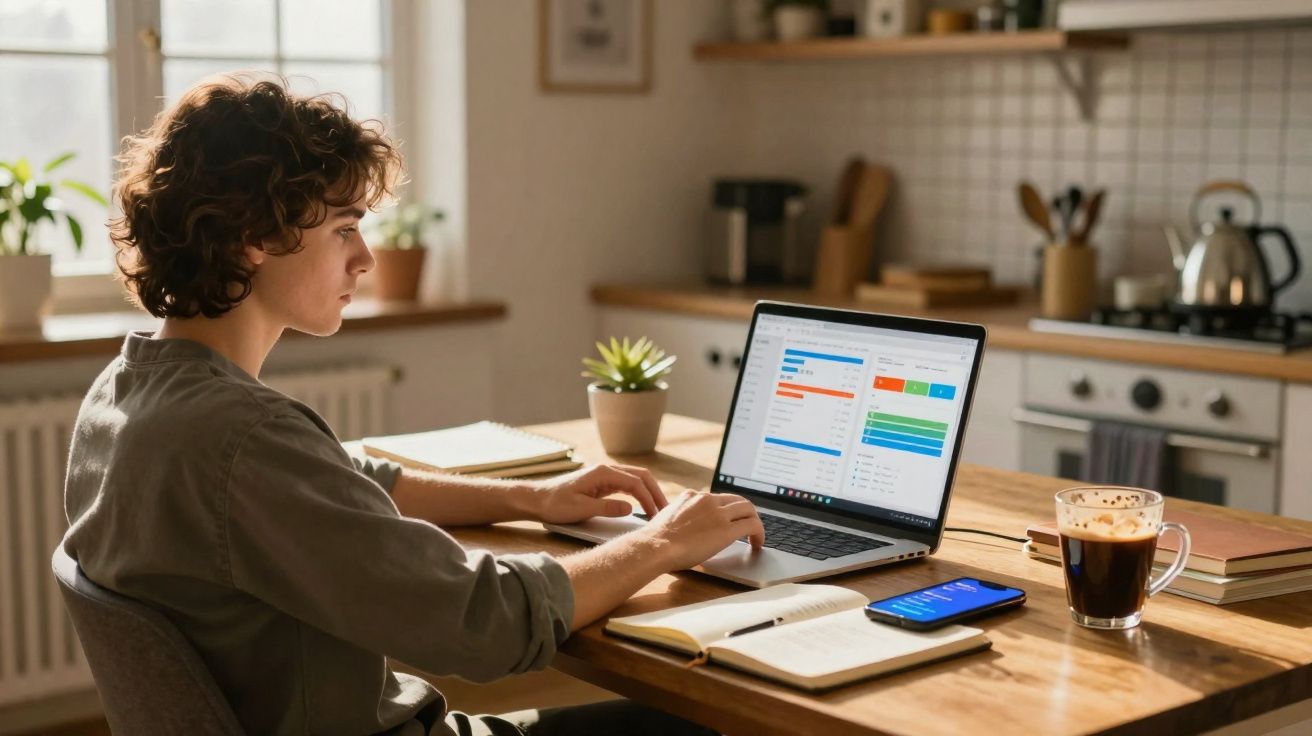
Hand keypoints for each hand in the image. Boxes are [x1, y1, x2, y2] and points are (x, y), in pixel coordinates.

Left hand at [532, 463, 667, 524]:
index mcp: (602, 473)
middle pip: (640, 476)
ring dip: (649, 492)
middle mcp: (606, 470)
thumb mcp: (580, 509)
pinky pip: (626, 485)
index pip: (635, 483)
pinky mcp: (602, 484)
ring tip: (659, 509)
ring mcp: (604, 476)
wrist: (537, 500)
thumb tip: (631, 509)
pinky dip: (639, 494)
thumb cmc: (555, 504)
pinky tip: (644, 505)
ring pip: (635, 479)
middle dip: (655, 492)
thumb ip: (607, 508)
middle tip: (666, 510)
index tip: (657, 515)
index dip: (649, 498)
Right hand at [639, 490, 764, 570]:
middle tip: (748, 525)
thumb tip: (682, 522)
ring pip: (748, 509)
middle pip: (737, 500)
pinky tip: (758, 543)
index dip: (728, 509)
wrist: (656, 546)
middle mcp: (707, 500)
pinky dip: (760, 533)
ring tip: (756, 535)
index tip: (731, 518)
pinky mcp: (727, 529)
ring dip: (755, 521)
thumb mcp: (667, 516)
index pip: (719, 498)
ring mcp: (718, 513)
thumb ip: (680, 513)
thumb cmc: (657, 539)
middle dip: (746, 513)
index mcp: (692, 496)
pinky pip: (753, 525)